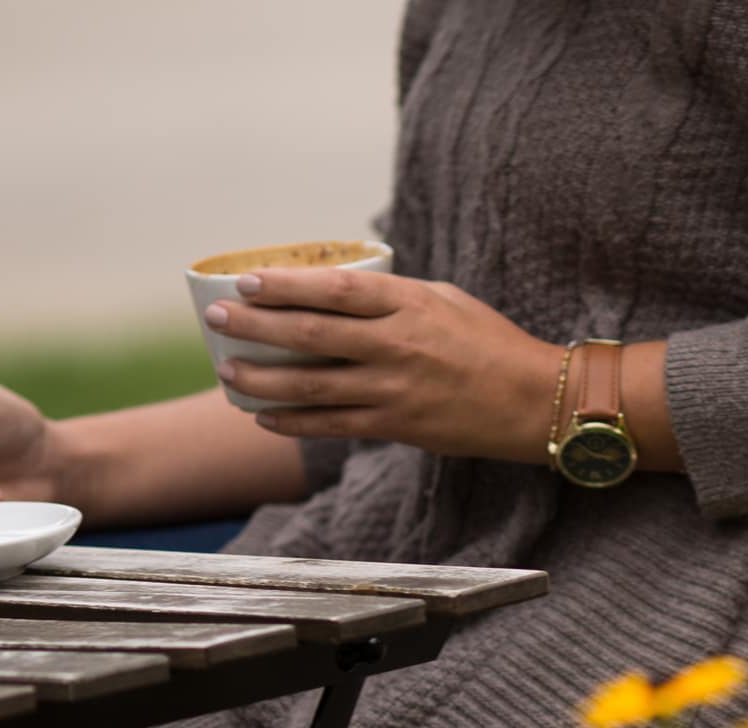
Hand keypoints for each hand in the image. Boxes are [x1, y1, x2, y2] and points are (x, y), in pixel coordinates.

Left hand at [202, 270, 561, 460]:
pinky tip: (264, 416)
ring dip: (263, 379)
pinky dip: (295, 421)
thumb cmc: (487, 342)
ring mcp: (395, 389)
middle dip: (256, 326)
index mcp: (410, 303)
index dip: (286, 285)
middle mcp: (398, 345)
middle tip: (216, 318)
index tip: (247, 280)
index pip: (336, 289)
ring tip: (226, 369)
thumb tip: (336, 291)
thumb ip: (391, 296)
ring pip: (314, 384)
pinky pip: (334, 425)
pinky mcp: (397, 426)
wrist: (531, 400)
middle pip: (312, 334)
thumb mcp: (443, 299)